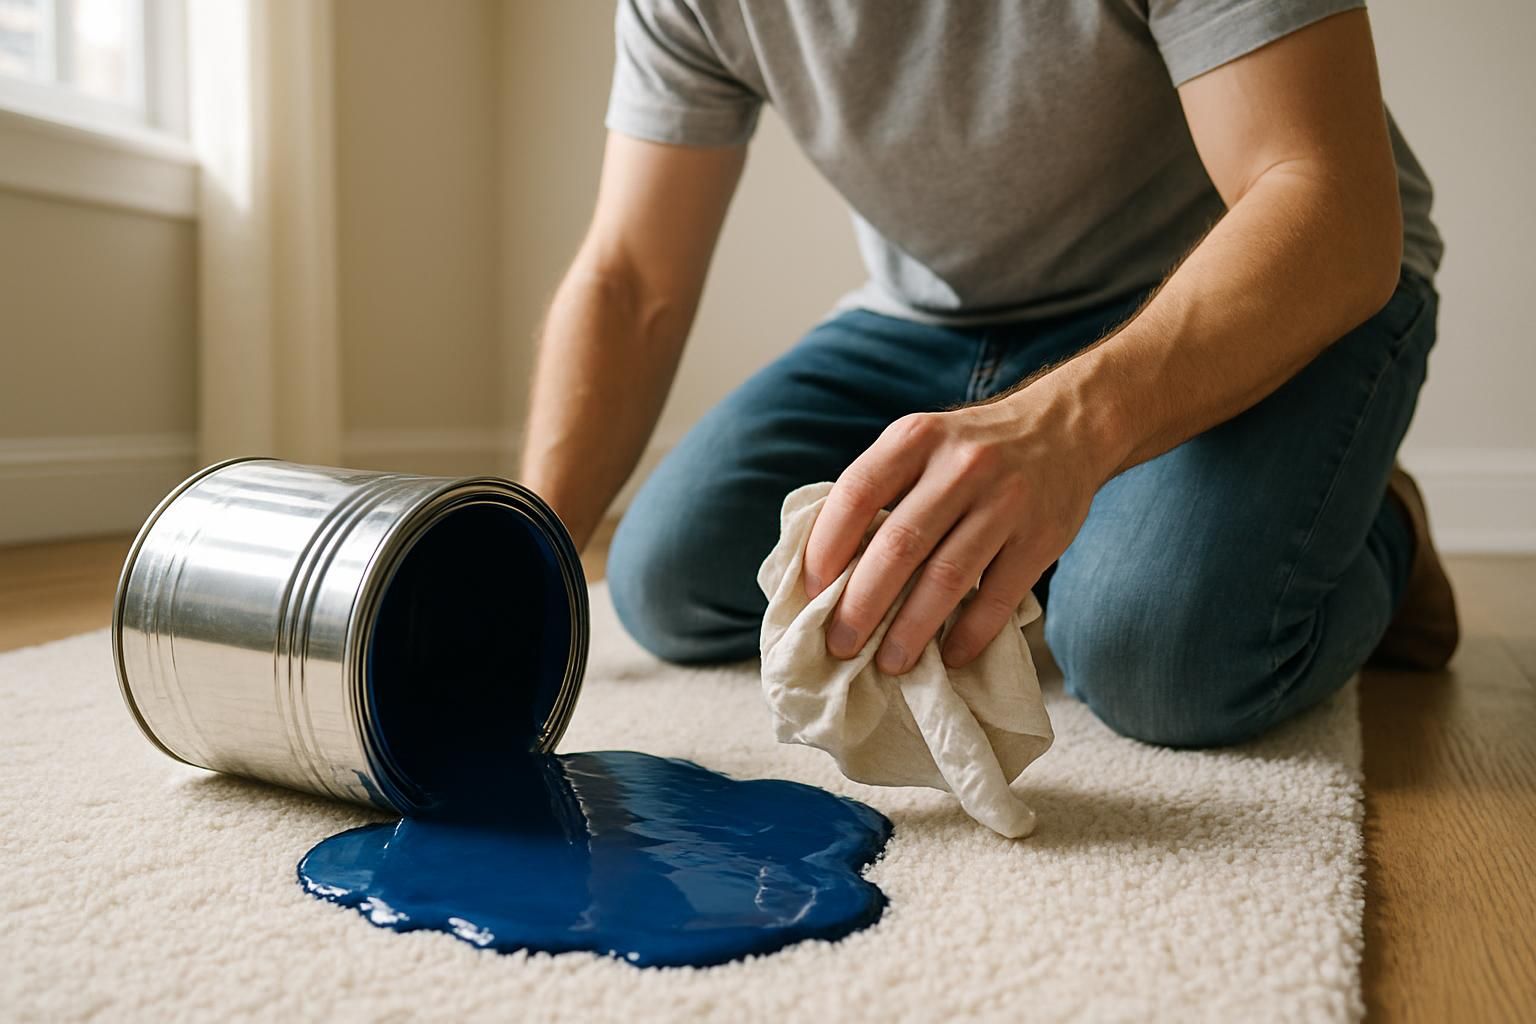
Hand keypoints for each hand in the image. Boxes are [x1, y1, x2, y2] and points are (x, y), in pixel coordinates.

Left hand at [803, 388, 1117, 673]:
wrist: (1065, 427)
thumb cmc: (970, 451)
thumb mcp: (921, 446)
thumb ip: (879, 492)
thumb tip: (824, 569)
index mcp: (915, 438)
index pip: (856, 494)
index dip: (826, 548)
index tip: (811, 594)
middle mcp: (960, 466)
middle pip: (898, 546)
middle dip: (862, 605)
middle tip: (840, 644)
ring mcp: (1005, 501)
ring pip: (947, 578)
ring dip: (911, 630)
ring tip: (889, 663)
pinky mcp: (1041, 537)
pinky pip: (998, 597)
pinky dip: (970, 634)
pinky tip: (951, 656)